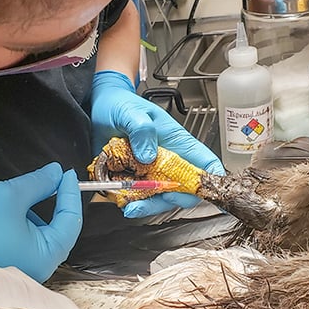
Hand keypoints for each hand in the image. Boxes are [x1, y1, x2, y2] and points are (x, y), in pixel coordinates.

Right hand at [0, 163, 81, 282]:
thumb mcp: (6, 195)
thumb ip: (37, 183)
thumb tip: (55, 173)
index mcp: (45, 257)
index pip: (71, 222)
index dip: (70, 194)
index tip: (65, 172)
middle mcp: (35, 270)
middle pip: (54, 231)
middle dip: (46, 203)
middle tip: (39, 179)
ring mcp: (16, 272)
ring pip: (33, 235)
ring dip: (25, 213)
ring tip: (2, 200)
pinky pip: (17, 242)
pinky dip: (13, 224)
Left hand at [90, 70, 224, 216]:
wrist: (99, 106)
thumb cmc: (121, 103)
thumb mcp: (131, 112)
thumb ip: (141, 130)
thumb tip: (148, 156)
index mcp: (177, 142)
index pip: (205, 163)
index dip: (210, 180)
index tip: (202, 192)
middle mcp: (168, 160)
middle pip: (183, 190)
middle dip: (170, 200)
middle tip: (153, 200)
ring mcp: (151, 172)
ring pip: (160, 198)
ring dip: (147, 205)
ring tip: (130, 205)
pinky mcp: (134, 178)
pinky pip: (138, 197)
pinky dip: (131, 202)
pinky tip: (120, 199)